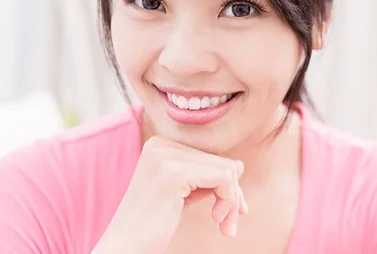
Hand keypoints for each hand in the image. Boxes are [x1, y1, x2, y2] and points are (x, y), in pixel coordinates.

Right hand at [92, 136, 248, 253]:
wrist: (125, 247)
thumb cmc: (152, 226)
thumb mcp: (184, 194)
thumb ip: (206, 177)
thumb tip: (238, 164)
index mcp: (160, 146)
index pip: (211, 157)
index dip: (227, 186)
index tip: (230, 213)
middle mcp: (161, 145)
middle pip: (221, 162)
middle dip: (233, 195)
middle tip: (230, 225)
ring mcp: (166, 156)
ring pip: (227, 170)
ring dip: (232, 202)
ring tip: (225, 226)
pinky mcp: (174, 172)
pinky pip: (224, 178)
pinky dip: (228, 201)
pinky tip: (216, 220)